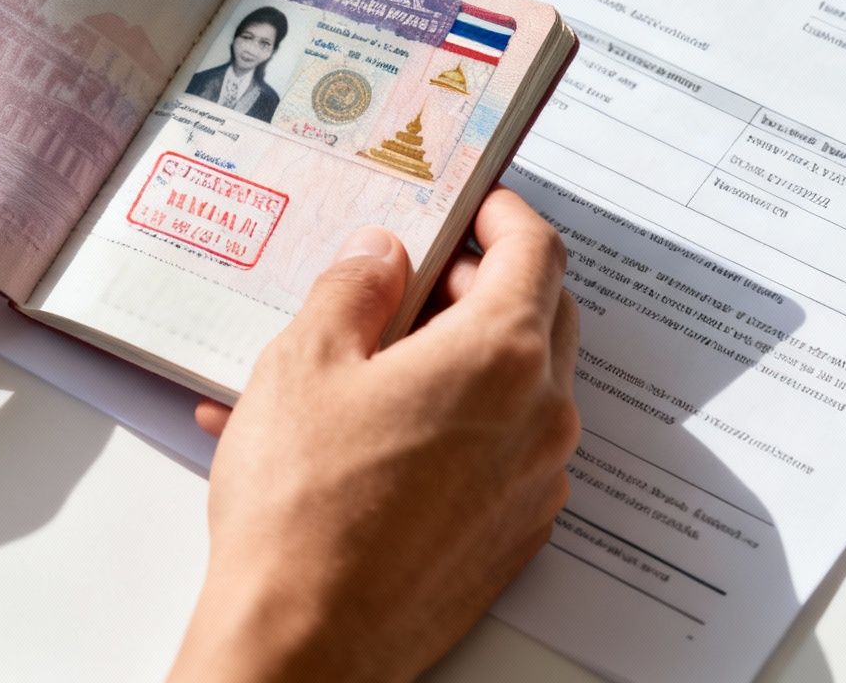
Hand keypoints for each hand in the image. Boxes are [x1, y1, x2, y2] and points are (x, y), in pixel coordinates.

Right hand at [170, 188, 579, 682]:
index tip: (477, 205)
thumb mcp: (305, 362)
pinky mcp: (513, 535)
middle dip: (486, 282)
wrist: (304, 641)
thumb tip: (380, 257)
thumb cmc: (303, 510)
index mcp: (500, 356)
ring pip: (523, 388)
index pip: (538, 250)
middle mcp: (539, 418)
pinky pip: (501, 453)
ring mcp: (534, 483)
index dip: (505, 214)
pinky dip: (457, 424)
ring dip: (466, 356)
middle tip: (419, 278)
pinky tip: (375, 433)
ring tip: (377, 360)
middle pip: (543, 315)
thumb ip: (352, 288)